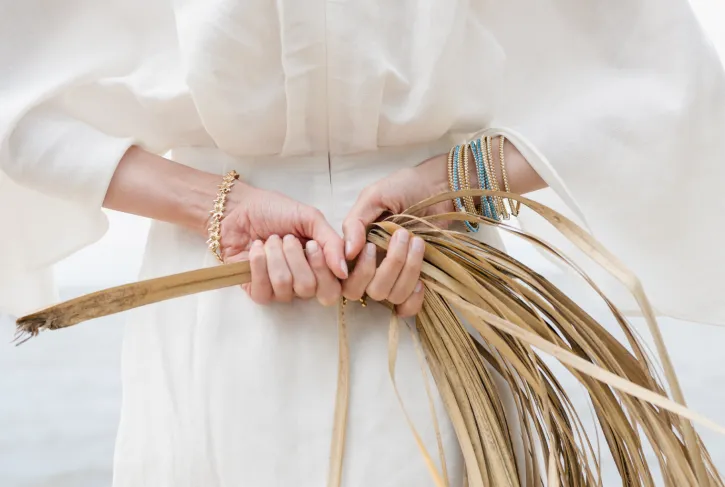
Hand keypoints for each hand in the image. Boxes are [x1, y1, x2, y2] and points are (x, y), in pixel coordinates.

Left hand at [220, 185, 346, 305]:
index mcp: (321, 266)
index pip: (334, 289)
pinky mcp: (257, 290)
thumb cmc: (276, 211)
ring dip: (276, 257)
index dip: (324, 269)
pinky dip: (258, 265)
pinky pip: (264, 291)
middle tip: (287, 238)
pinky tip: (256, 250)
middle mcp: (303, 281)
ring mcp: (280, 288)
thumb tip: (343, 271)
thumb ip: (332, 242)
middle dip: (296, 258)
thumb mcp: (310, 218)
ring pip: (286, 287)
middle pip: (310, 289)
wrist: (240, 208)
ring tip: (270, 240)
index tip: (313, 245)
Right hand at [341, 154, 452, 316]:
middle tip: (401, 235)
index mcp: (357, 247)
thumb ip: (355, 223)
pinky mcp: (415, 282)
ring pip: (390, 295)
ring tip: (417, 241)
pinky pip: (407, 306)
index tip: (370, 247)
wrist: (437, 187)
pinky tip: (421, 279)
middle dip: (387, 266)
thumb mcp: (374, 197)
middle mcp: (372, 266)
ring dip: (406, 271)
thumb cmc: (403, 188)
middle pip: (365, 290)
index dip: (356, 270)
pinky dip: (413, 298)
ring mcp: (394, 276)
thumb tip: (347, 253)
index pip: (345, 276)